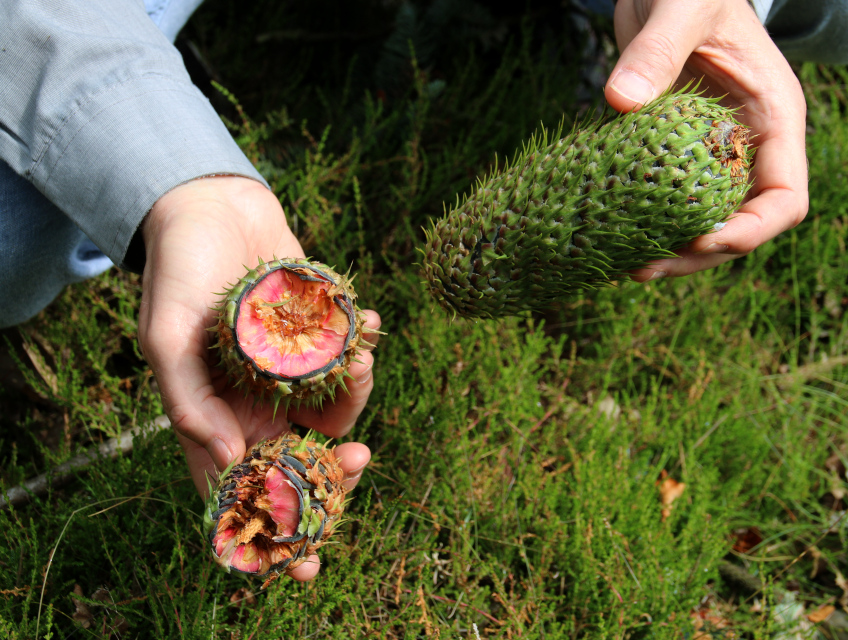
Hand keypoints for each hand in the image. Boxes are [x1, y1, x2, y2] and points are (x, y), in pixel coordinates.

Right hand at [138, 176, 380, 580]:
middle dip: (335, 472)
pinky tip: (368, 323)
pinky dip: (364, 353)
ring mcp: (291, 379)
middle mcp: (255, 408)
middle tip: (359, 458)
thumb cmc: (178, 273)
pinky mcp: (319, 345)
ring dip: (357, 399)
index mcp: (214, 423)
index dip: (275, 535)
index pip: (244, 494)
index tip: (309, 560)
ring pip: (336, 416)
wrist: (213, 210)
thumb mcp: (167, 338)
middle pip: (303, 465)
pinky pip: (349, 367)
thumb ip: (191, 403)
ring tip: (360, 360)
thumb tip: (227, 462)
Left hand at [604, 0, 807, 279]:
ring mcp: (715, 154)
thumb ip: (657, 49)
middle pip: (742, 225)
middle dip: (699, 256)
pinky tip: (616, 239)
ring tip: (628, 266)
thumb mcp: (683, 5)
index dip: (750, 231)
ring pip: (705, 223)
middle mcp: (749, 145)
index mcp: (773, 119)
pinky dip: (649, 225)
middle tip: (645, 268)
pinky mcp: (678, 155)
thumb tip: (620, 101)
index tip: (700, 242)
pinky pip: (672, 202)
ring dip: (672, 252)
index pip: (786, 198)